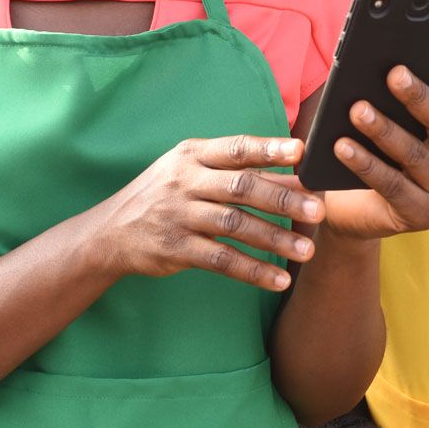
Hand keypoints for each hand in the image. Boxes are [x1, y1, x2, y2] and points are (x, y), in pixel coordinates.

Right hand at [89, 136, 321, 291]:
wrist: (110, 231)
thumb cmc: (165, 194)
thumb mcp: (194, 173)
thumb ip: (242, 173)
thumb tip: (296, 176)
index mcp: (193, 155)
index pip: (236, 148)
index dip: (269, 149)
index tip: (301, 152)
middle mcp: (186, 181)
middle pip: (241, 187)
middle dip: (283, 199)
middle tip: (318, 211)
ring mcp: (179, 215)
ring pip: (235, 225)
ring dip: (275, 239)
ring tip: (307, 251)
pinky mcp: (176, 249)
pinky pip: (221, 260)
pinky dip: (252, 270)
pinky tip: (279, 279)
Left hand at [324, 23, 428, 239]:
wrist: (348, 218)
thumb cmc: (362, 161)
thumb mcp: (374, 126)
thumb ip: (380, 99)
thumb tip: (365, 63)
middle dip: (418, 96)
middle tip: (394, 73)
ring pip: (416, 154)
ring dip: (385, 130)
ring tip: (357, 110)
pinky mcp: (424, 214)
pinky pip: (393, 185)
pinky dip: (367, 164)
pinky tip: (343, 147)